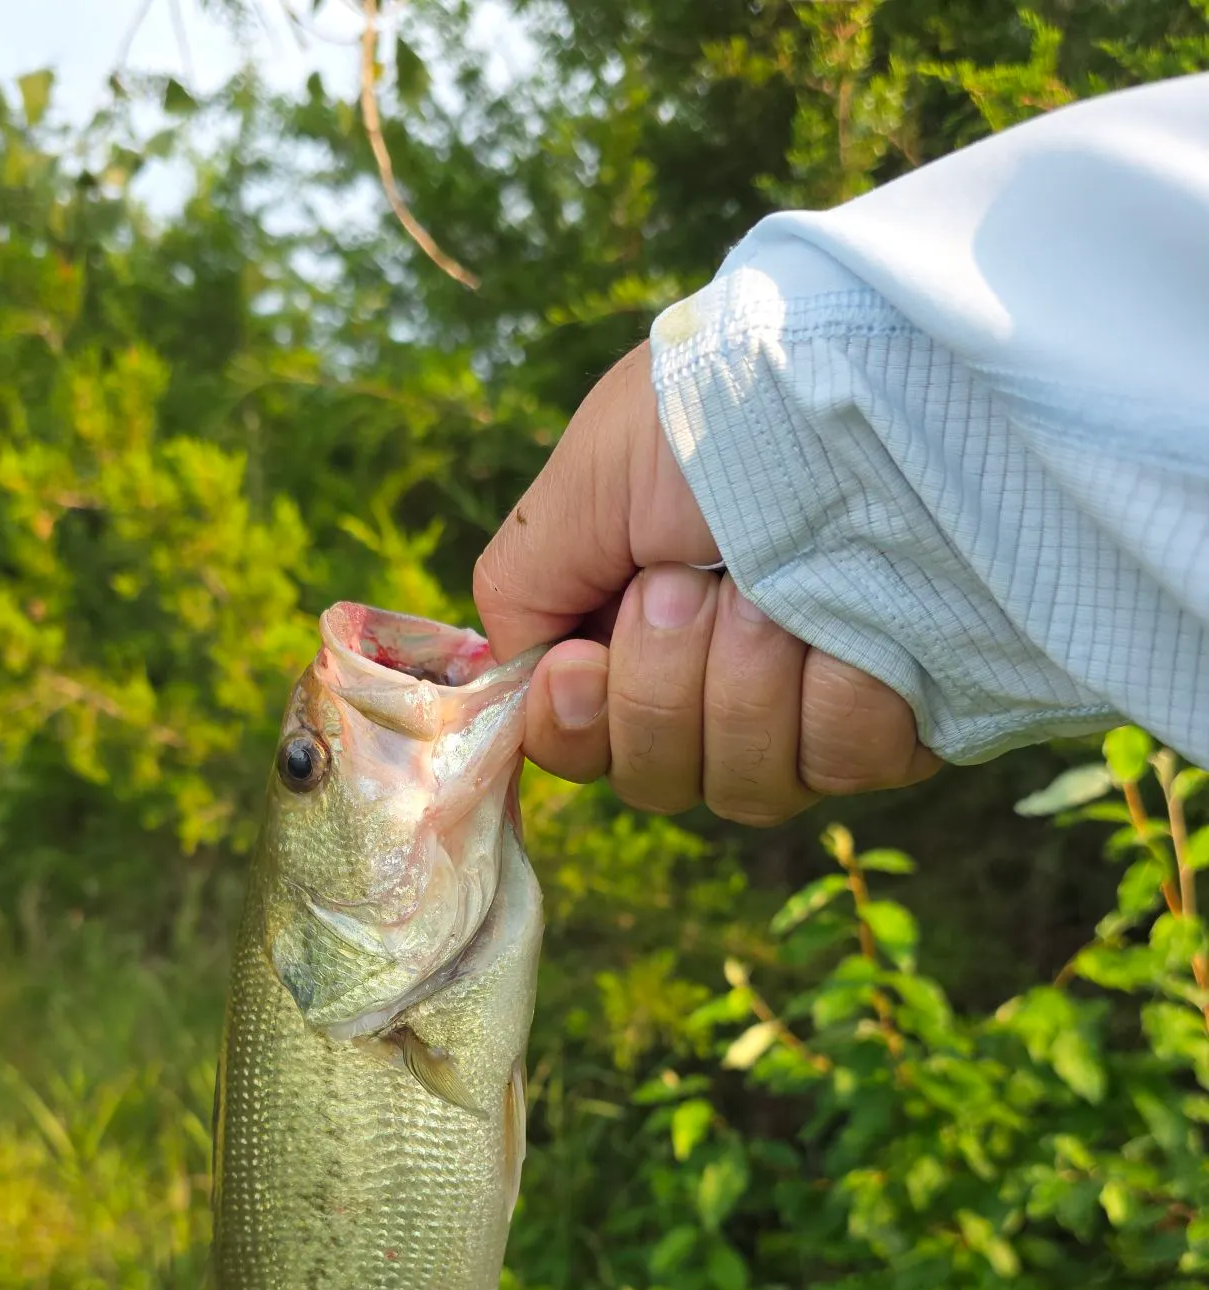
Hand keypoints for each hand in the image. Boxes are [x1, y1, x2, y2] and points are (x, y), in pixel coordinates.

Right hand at [473, 342, 941, 825]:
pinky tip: (850, 621)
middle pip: (656, 780)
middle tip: (688, 585)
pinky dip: (837, 690)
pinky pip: (844, 763)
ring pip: (745, 788)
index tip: (580, 663)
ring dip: (744, 681)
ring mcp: (808, 716)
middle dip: (662, 685)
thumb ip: (521, 589)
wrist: (866, 381)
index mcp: (636, 640)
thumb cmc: (718, 415)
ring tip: (770, 590)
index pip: (581, 748)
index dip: (574, 728)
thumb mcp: (585, 484)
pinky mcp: (897, 725)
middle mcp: (717, 691)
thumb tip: (511, 677)